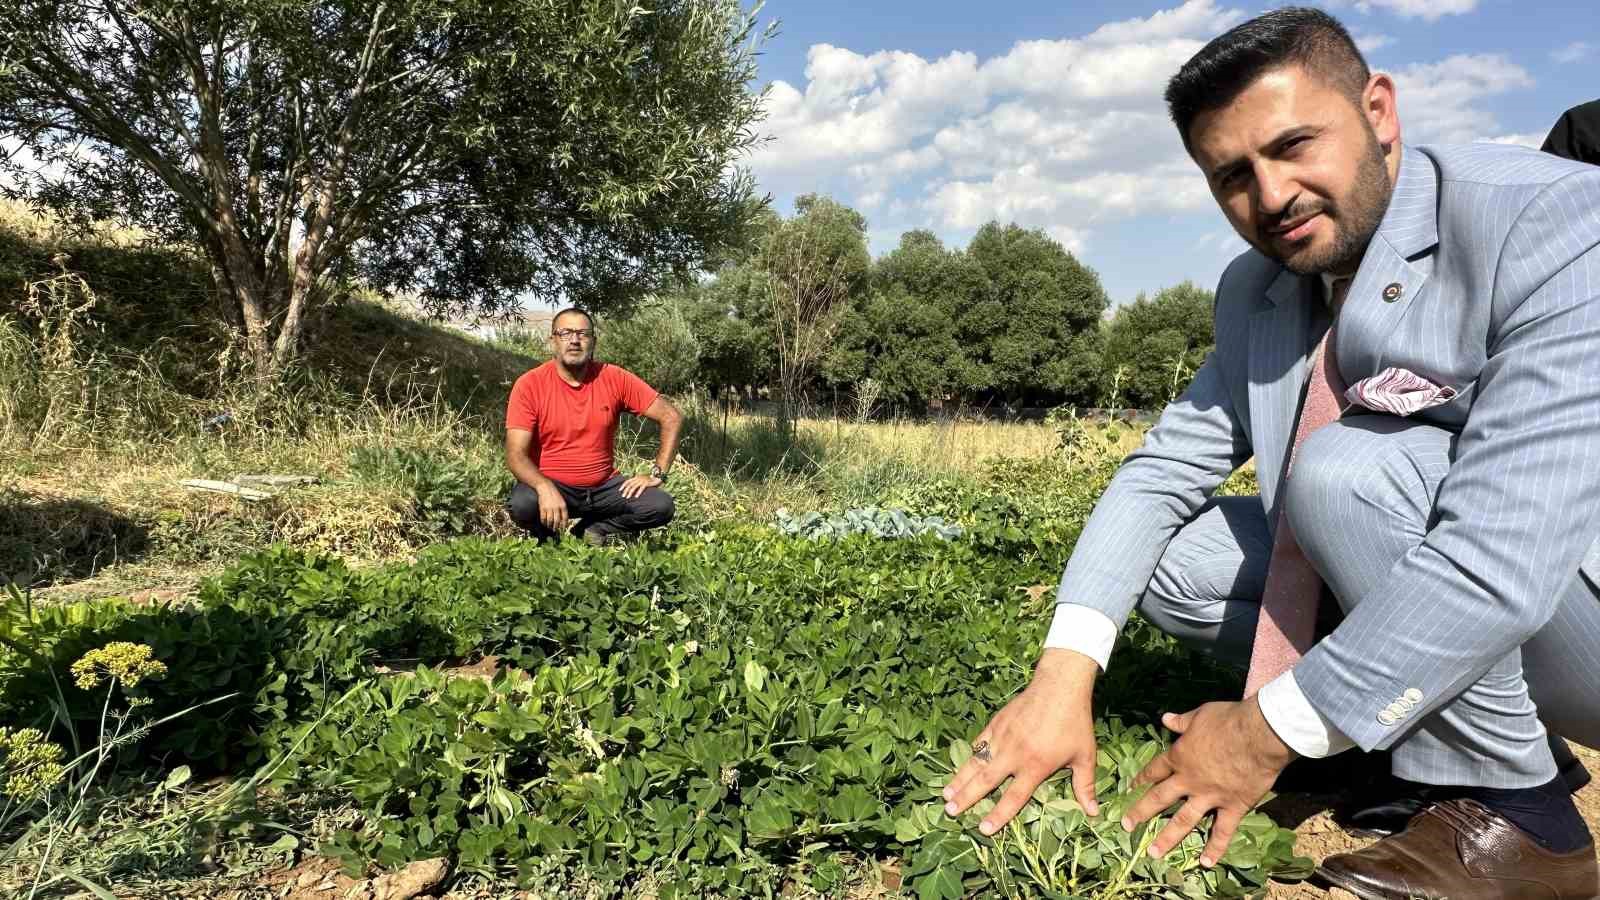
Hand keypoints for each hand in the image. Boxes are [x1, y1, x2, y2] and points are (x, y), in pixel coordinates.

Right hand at [535, 482, 568, 532]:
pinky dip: (544, 522)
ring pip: (550, 521)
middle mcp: (556, 507)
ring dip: (550, 526)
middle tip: (555, 530)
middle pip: (557, 521)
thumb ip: (563, 509)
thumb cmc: (554, 494)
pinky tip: (544, 523)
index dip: (564, 525)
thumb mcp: (562, 500)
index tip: (563, 528)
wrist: (545, 488)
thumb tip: (563, 519)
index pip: (565, 518)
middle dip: (556, 527)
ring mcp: (549, 508)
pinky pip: (543, 518)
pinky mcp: (542, 508)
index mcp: (563, 505)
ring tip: (550, 527)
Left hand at [620, 475, 661, 498]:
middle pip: (629, 484)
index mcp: (636, 477)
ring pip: (634, 486)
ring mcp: (642, 480)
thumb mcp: (642, 480)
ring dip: (630, 492)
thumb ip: (638, 483)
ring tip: (628, 497)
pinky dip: (638, 492)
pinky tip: (636, 497)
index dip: (623, 485)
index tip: (619, 490)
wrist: (658, 476)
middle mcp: (638, 478)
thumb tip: (633, 488)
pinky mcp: (646, 483)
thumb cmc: (650, 479)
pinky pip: (641, 488)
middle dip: (625, 490)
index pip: (627, 481)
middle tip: (623, 496)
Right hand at [943, 650, 1101, 834]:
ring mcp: (1002, 737)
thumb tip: (1093, 812)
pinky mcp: (997, 723)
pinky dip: (969, 756)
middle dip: (967, 799)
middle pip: (985, 782)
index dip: (998, 815)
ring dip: (959, 779)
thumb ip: (1085, 786)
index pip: (1013, 797)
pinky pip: (979, 743)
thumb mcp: (1085, 756)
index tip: (983, 829)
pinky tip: (960, 766)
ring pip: (976, 762)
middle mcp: (1014, 754)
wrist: (1059, 687)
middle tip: (950, 812)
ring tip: (946, 794)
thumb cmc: (1074, 723)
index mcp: (1035, 766)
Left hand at [1121, 698, 1296, 867]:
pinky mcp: (1233, 806)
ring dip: (1167, 838)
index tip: (1129, 788)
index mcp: (1179, 757)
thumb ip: (1181, 722)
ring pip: (1184, 821)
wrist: (1259, 734)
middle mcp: (1189, 780)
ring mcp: (1210, 796)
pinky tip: (1205, 864)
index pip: (1155, 770)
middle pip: (1160, 798)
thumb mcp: (1200, 715)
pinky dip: (1215, 848)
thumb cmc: (1228, 720)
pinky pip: (1222, 831)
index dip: (1141, 778)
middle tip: (1126, 826)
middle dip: (1141, 813)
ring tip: (1153, 854)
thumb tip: (1165, 718)